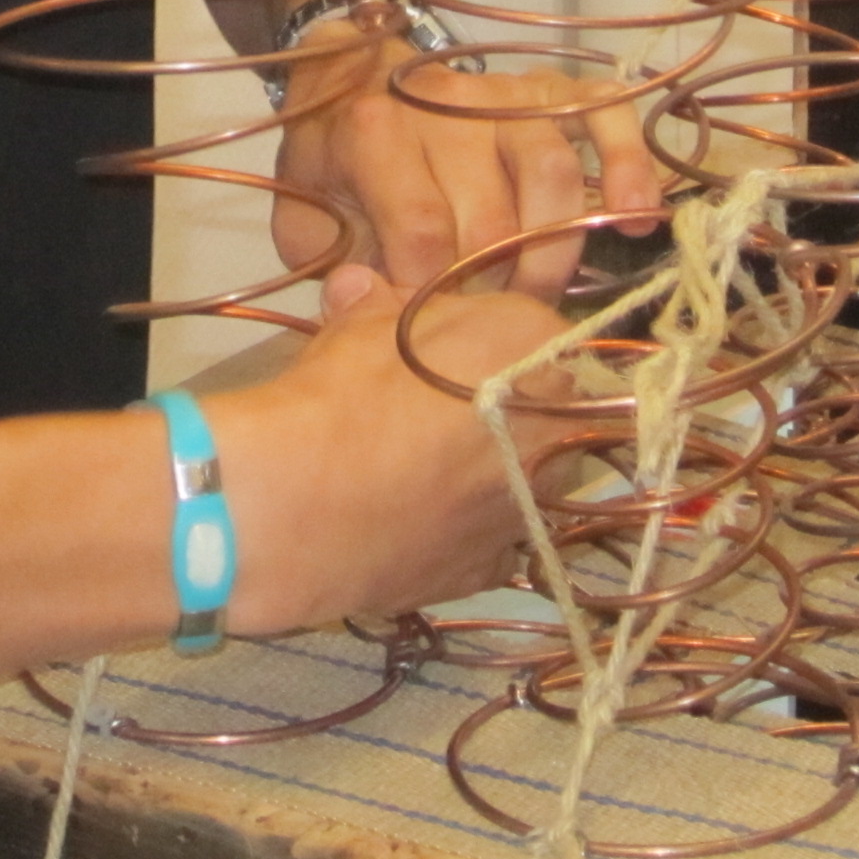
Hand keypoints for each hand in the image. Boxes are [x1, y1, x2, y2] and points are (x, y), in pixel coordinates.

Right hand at [209, 264, 568, 629]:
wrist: (302, 506)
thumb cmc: (344, 392)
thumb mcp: (361, 322)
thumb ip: (381, 305)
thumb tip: (362, 289)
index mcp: (538, 349)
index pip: (530, 328)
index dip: (482, 336)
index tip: (439, 346)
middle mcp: (556, 430)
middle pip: (540, 405)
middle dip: (500, 402)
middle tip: (431, 405)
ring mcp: (528, 507)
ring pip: (521, 475)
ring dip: (487, 466)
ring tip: (420, 466)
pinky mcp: (493, 569)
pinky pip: (489, 538)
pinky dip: (463, 527)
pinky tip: (416, 517)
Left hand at [270, 21, 663, 302]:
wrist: (352, 76)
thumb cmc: (335, 164)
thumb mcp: (306, 217)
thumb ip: (330, 265)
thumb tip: (366, 305)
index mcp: (375, 131)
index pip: (423, 228)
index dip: (432, 292)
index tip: (426, 326)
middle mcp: (443, 105)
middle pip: (492, 216)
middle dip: (494, 288)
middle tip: (485, 322)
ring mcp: (501, 93)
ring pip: (550, 173)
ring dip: (552, 251)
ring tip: (537, 295)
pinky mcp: (546, 88)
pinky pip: (603, 116)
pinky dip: (628, 165)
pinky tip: (637, 219)